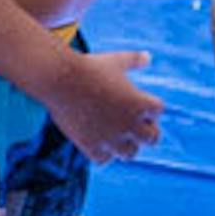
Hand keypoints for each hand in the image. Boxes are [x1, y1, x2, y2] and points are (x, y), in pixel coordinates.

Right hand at [43, 47, 162, 165]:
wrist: (57, 77)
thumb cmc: (86, 66)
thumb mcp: (113, 60)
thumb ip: (133, 60)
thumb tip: (148, 56)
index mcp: (141, 103)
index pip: (157, 110)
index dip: (148, 106)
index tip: (135, 101)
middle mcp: (130, 124)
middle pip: (152, 138)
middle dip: (144, 131)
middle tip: (130, 123)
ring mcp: (111, 137)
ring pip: (129, 153)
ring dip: (124, 145)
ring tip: (112, 134)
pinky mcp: (91, 145)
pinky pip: (104, 159)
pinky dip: (101, 152)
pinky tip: (94, 140)